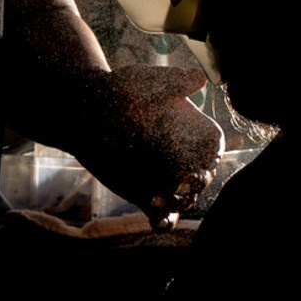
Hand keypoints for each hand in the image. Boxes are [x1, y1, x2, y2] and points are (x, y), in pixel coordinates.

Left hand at [67, 63, 224, 230]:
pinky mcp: (146, 194)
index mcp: (192, 128)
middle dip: (196, 183)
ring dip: (178, 202)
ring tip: (159, 197)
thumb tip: (200, 79)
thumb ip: (175, 82)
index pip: (214, 147)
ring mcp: (166, 176)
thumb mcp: (150, 82)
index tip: (204, 164)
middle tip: (183, 182)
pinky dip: (164, 221)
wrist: (86, 111)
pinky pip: (162, 213)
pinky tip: (158, 220)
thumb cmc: (121, 90)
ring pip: (184, 198)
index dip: (212, 158)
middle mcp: (184, 155)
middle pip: (203, 176)